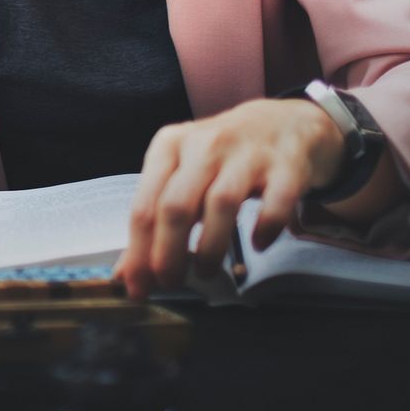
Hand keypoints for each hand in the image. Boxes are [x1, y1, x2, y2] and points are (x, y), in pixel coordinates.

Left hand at [113, 98, 344, 300]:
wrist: (283, 122)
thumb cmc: (223, 155)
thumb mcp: (182, 174)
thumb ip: (155, 219)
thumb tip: (124, 274)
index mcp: (171, 145)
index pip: (146, 205)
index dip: (139, 253)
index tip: (138, 288)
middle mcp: (206, 144)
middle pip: (177, 205)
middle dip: (169, 253)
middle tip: (170, 282)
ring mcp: (247, 153)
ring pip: (221, 203)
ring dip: (211, 248)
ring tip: (207, 271)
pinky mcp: (285, 165)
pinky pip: (274, 202)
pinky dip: (265, 227)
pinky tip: (258, 243)